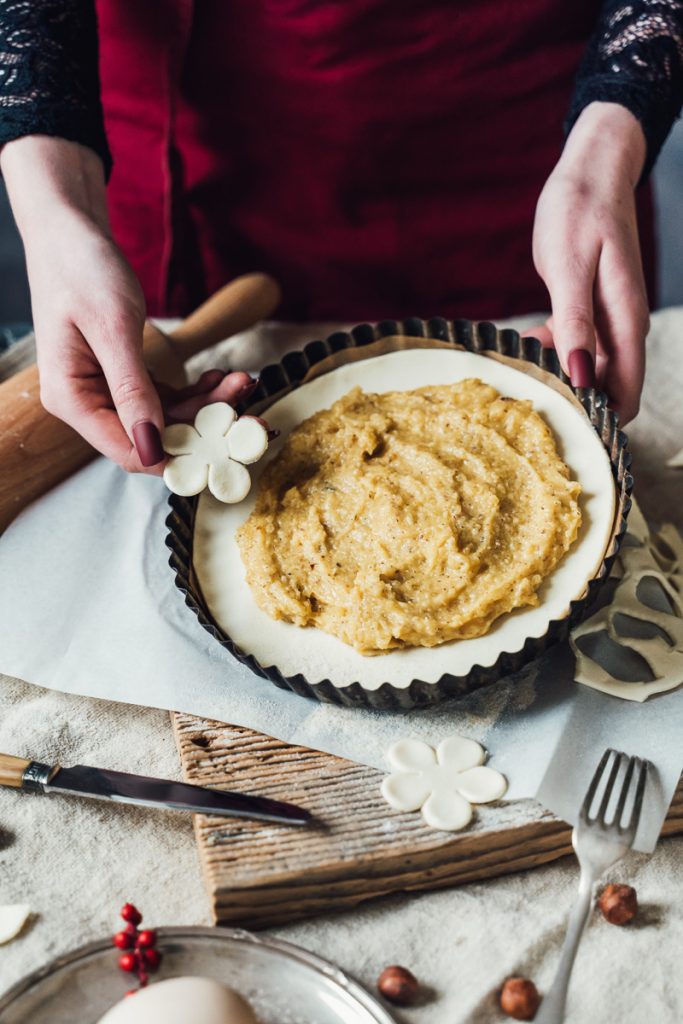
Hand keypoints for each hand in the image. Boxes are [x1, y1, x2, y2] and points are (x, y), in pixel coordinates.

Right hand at [1, 136, 260, 471]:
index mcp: (72, 400)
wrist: (71, 230)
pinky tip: (220, 376)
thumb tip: (152, 446)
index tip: (226, 447)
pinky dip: (194, 389)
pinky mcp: (124, 377)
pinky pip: (165, 396)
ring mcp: (106, 391)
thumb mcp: (114, 329)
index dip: (178, 456)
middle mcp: (87, 403)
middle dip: (203, 425)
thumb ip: (133, 390)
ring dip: (205, 404)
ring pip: (165, 418)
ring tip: (240, 380)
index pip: (129, 451)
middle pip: (153, 438)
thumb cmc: (82, 269)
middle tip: (248, 406)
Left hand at [530, 102, 648, 424]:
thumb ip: (575, 323)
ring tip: (514, 372)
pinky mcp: (593, 310)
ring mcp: (609, 319)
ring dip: (555, 376)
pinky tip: (521, 347)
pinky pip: (576, 346)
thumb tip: (580, 376)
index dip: (599, 421)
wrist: (592, 169)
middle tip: (522, 401)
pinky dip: (551, 352)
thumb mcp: (567, 266)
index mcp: (626, 321)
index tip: (558, 426)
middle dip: (571, 402)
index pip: (626, 394)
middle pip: (606, 389)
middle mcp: (623, 326)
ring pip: (588, 369)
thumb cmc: (580, 209)